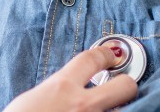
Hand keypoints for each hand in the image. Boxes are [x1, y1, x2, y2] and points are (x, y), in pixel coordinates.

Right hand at [3, 45, 137, 111]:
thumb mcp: (33, 99)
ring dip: (118, 110)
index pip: (93, 59)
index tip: (111, 55)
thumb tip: (69, 87)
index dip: (106, 54)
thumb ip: (57, 90)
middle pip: (125, 86)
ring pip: (124, 111)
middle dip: (126, 85)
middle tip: (121, 87)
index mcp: (62, 88)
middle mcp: (82, 106)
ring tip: (107, 109)